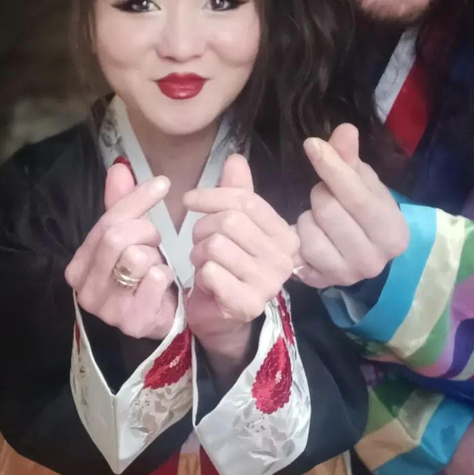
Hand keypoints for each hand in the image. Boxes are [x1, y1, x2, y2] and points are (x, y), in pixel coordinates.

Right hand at [64, 163, 176, 339]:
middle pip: (116, 238)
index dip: (136, 199)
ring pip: (135, 257)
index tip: (162, 184)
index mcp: (77, 266)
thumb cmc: (139, 276)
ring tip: (155, 263)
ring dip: (155, 255)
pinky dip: (165, 274)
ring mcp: (108, 310)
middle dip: (145, 231)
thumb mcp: (127, 238)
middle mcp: (85, 290)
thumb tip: (119, 167)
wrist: (158, 318)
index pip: (105, 222)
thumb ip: (121, 204)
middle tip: (155, 239)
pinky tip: (163, 282)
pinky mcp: (133, 323)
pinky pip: (155, 279)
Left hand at [183, 154, 298, 368]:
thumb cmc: (227, 265)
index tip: (188, 200)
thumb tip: (235, 158)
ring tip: (204, 263)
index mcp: (285, 234)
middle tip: (199, 242)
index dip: (212, 195)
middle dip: (202, 229)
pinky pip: (212, 272)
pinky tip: (207, 282)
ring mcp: (269, 283)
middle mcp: (284, 258)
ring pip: (216, 246)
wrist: (222, 316)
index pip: (246, 201)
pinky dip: (200, 274)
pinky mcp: (248, 303)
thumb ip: (235, 192)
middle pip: (229, 221)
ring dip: (199, 253)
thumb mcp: (232, 225)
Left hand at [295, 124, 407, 287]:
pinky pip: (296, 252)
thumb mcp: (364, 183)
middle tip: (326, 195)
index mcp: (393, 233)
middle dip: (321, 195)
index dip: (332, 167)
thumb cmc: (365, 212)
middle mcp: (373, 260)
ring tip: (319, 217)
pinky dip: (298, 236)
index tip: (312, 145)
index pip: (356, 196)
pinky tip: (308, 233)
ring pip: (309, 231)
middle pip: (328, 210)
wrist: (363, 254)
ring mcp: (345, 276)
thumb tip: (344, 130)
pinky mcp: (320, 283)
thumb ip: (351, 158)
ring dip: (307, 217)